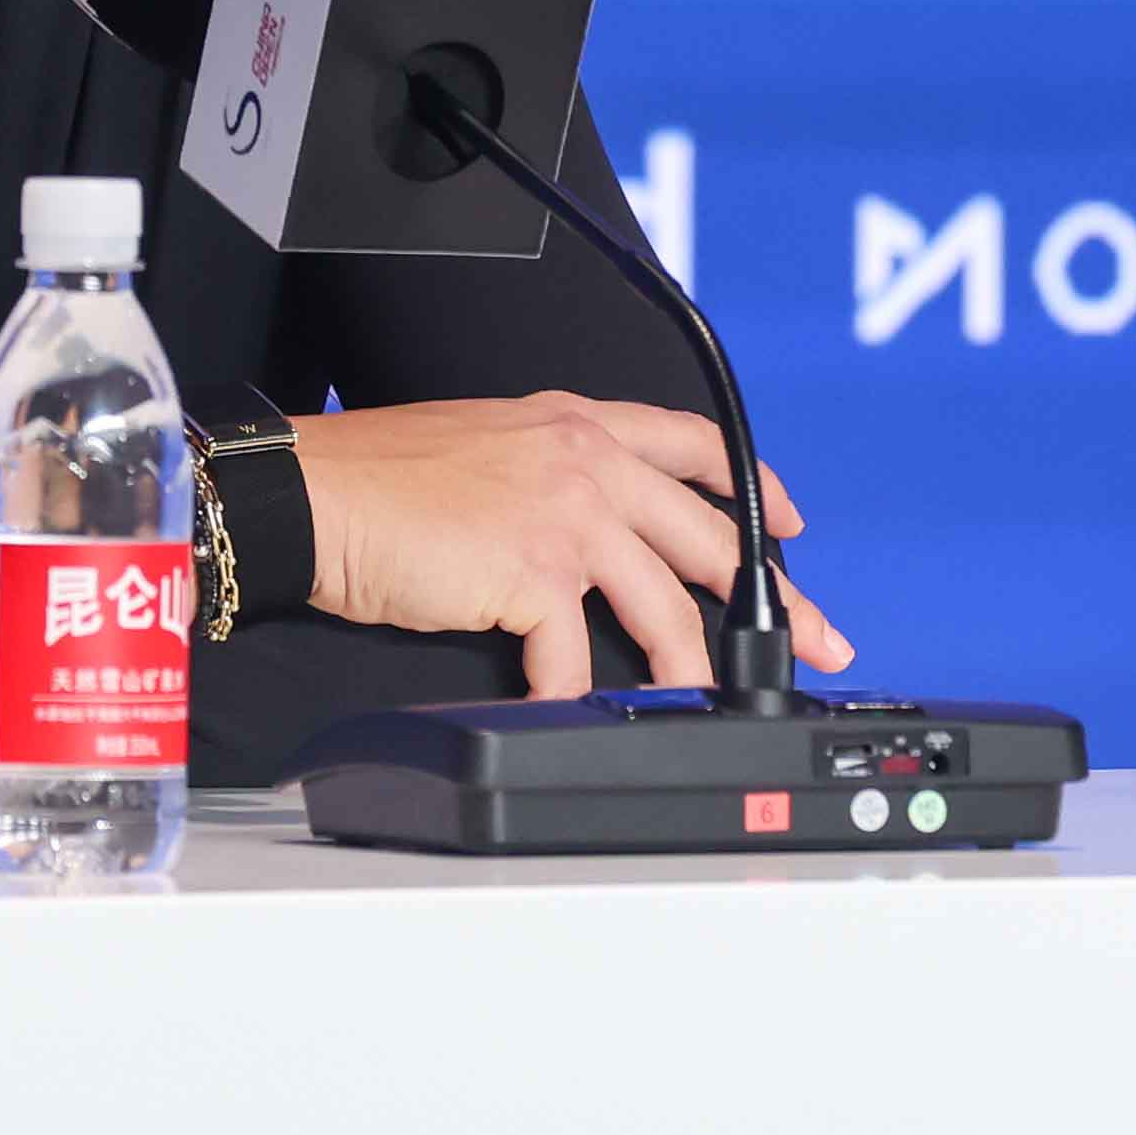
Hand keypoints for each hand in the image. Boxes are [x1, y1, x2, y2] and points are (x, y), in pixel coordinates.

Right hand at [286, 394, 852, 698]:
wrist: (315, 491)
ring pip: (667, 605)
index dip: (755, 487)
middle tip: (820, 637)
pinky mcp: (533, 570)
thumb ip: (547, 474)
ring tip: (708, 704)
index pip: (695, 445)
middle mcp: (585, 459)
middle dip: (780, 597)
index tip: (792, 524)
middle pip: (712, 534)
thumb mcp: (485, 444)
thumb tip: (582, 536)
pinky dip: (578, 694)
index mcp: (576, 423)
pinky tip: (572, 711)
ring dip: (693, 667)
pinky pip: (578, 655)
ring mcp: (566, 513)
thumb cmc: (377, 476)